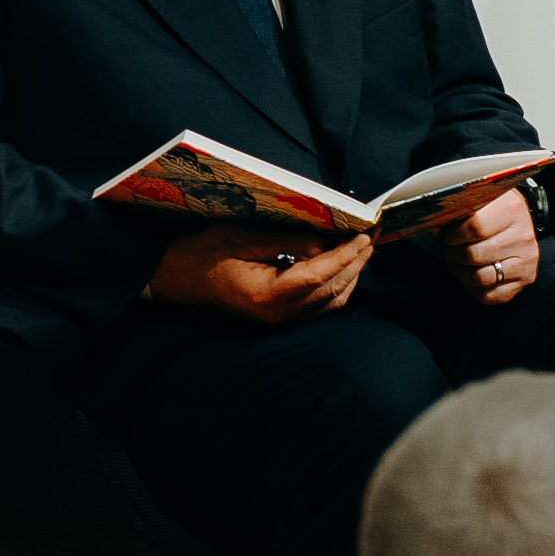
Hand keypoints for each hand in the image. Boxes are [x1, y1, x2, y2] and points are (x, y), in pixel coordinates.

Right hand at [148, 223, 369, 325]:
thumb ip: (285, 243)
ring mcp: (279, 319)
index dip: (345, 255)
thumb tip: (322, 244)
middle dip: (356, 262)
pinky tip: (346, 268)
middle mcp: (277, 314)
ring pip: (331, 302)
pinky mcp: (280, 317)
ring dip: (351, 274)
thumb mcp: (243, 238)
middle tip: (373, 236)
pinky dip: (339, 287)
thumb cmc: (206, 253)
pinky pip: (320, 307)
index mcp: (266, 295)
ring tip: (364, 248)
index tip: (364, 236)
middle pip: (330, 290)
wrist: (180, 276)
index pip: (318, 276)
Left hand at [455, 184, 544, 304]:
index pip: (474, 227)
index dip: (452, 234)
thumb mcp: (481, 199)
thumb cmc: (495, 210)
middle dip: (454, 254)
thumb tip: (436, 227)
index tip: (445, 234)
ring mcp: (525, 261)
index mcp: (511, 209)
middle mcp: (522, 236)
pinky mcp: (524, 279)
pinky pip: (489, 296)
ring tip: (459, 262)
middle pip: (474, 255)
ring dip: (461, 272)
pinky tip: (472, 274)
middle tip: (451, 248)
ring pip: (480, 278)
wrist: (522, 220)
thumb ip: (459, 209)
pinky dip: (473, 289)